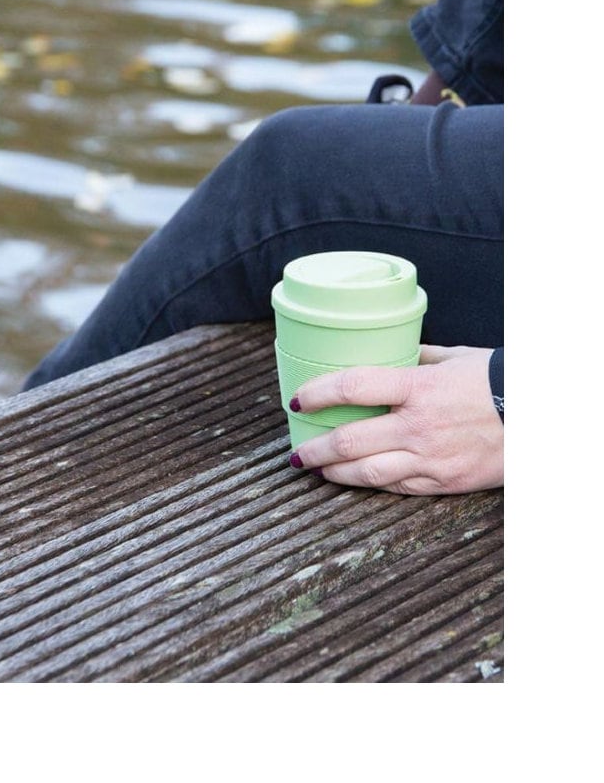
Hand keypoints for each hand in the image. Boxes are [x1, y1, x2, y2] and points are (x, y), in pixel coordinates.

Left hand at [289, 345, 502, 494]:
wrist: (542, 416)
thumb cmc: (498, 380)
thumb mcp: (455, 358)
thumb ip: (417, 357)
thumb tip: (390, 351)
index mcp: (418, 387)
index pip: (352, 387)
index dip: (317, 393)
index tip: (297, 398)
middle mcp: (419, 425)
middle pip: (350, 440)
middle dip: (314, 448)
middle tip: (296, 451)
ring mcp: (431, 458)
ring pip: (368, 472)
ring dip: (335, 473)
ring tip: (316, 470)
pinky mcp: (445, 481)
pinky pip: (398, 487)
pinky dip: (371, 484)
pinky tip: (354, 480)